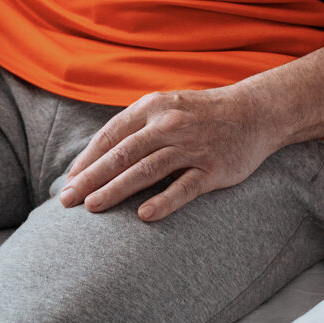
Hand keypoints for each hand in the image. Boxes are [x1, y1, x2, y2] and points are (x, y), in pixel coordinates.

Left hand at [58, 85, 279, 222]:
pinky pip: (184, 187)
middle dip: (92, 178)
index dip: (88, 159)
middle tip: (68, 199)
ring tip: (93, 207)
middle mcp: (168, 125)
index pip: (111, 135)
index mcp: (153, 107)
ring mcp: (191, 147)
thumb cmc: (200, 114)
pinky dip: (163, 201)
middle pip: (122, 154)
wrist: (254, 111)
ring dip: (116, 189)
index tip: (69, 180)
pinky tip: (143, 215)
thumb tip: (97, 155)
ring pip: (146, 170)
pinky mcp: (213, 169)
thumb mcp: (166, 107)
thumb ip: (135, 127)